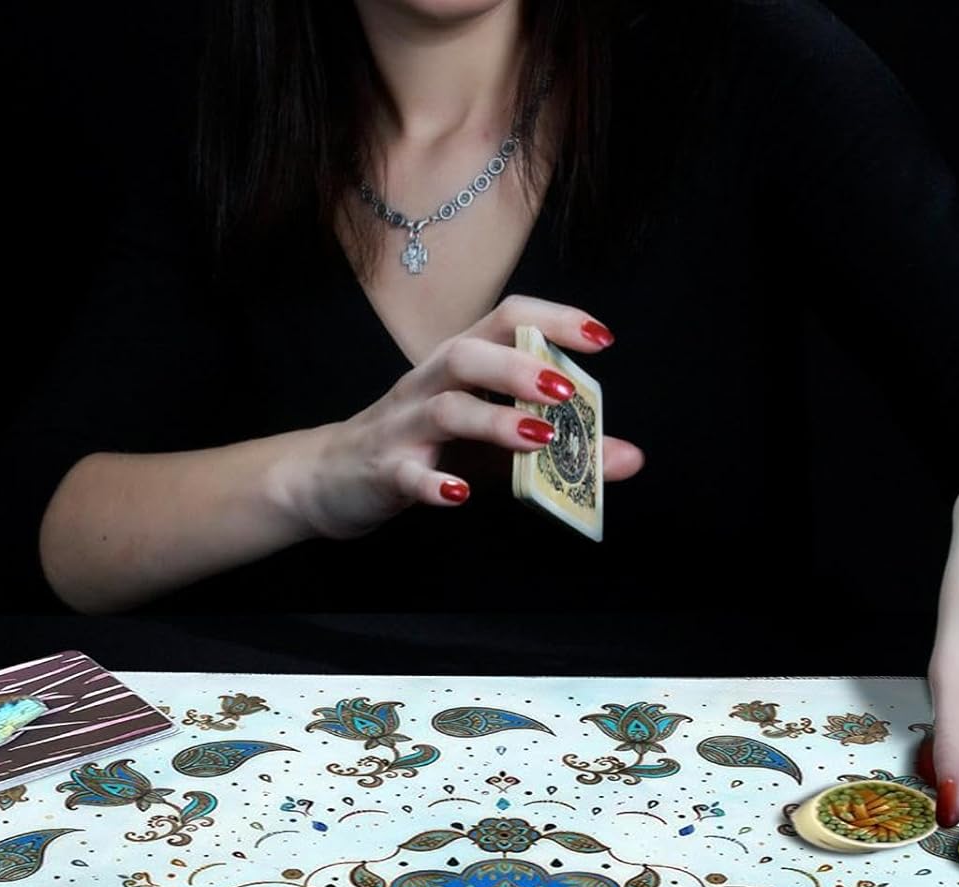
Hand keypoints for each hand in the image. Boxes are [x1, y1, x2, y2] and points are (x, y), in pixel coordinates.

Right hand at [282, 295, 643, 539]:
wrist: (330, 479)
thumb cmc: (421, 450)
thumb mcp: (491, 446)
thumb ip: (558, 449)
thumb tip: (629, 457)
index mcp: (459, 365)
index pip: (507, 320)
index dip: (555, 321)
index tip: (602, 339)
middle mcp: (429, 384)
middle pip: (470, 355)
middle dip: (521, 369)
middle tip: (566, 393)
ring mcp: (404, 427)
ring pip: (445, 408)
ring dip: (493, 420)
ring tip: (536, 439)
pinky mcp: (384, 470)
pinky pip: (407, 474)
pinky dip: (434, 483)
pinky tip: (460, 495)